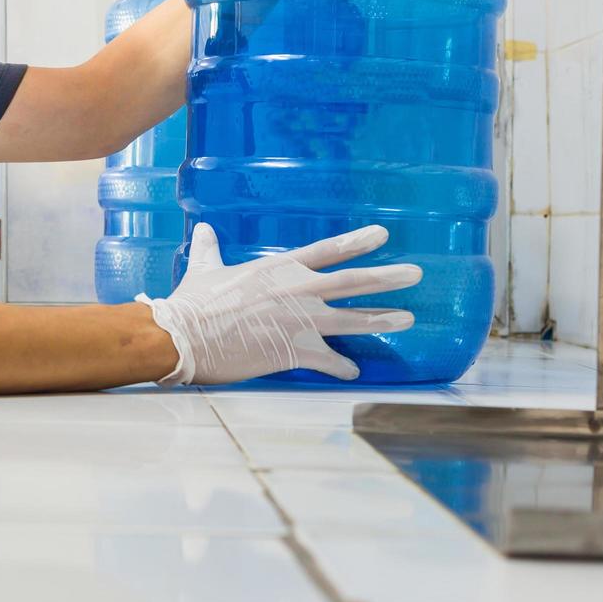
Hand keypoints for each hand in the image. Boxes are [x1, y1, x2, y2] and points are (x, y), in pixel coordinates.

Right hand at [137, 223, 420, 385]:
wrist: (187, 336)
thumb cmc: (194, 301)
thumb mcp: (205, 268)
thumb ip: (211, 248)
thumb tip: (204, 228)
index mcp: (280, 268)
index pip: (328, 250)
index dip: (357, 241)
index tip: (383, 235)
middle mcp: (298, 290)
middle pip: (354, 281)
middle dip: (388, 278)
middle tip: (415, 274)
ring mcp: (301, 321)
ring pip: (353, 319)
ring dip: (383, 319)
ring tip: (408, 319)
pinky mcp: (296, 352)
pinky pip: (330, 361)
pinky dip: (343, 367)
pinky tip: (353, 372)